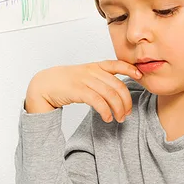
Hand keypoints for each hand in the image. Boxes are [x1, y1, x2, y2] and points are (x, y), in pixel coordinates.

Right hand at [25, 60, 142, 122]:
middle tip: (128, 112)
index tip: (140, 76)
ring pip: (110, 95)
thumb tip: (116, 89)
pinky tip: (107, 118)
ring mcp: (85, 80)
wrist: (44, 84)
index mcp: (95, 66)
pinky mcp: (78, 91)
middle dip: (126, 101)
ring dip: (118, 109)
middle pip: (118, 85)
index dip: (130, 69)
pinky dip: (106, 111)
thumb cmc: (66, 82)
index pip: (117, 64)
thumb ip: (99, 79)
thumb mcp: (85, 76)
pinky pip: (98, 101)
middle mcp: (92, 72)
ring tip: (119, 118)